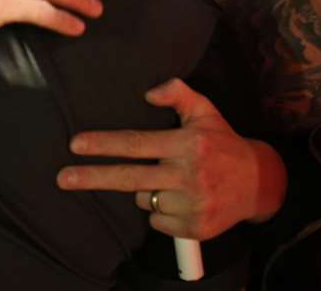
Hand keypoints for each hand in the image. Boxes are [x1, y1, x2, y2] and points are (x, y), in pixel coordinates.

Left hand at [58, 79, 285, 238]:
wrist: (258, 183)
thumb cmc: (222, 143)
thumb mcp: (204, 110)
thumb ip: (178, 93)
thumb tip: (148, 92)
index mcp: (187, 145)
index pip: (137, 143)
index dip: (104, 144)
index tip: (76, 145)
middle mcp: (189, 175)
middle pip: (130, 178)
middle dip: (92, 178)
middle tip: (62, 178)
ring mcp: (192, 205)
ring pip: (143, 200)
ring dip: (144, 191)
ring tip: (170, 181)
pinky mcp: (195, 229)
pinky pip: (157, 221)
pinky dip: (160, 211)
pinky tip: (179, 199)